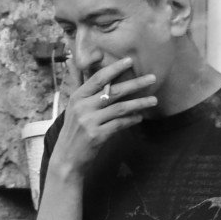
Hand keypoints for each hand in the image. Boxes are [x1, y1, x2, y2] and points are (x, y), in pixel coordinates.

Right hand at [52, 58, 156, 172]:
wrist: (66, 159)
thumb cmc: (73, 131)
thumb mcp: (73, 107)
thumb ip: (80, 86)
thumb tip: (74, 62)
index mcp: (77, 97)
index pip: (98, 78)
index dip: (114, 68)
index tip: (130, 60)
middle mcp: (82, 107)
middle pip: (113, 91)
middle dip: (135, 84)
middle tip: (153, 78)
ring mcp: (89, 122)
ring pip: (120, 108)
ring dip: (139, 103)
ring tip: (154, 100)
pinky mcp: (97, 136)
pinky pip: (119, 124)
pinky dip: (131, 120)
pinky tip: (140, 117)